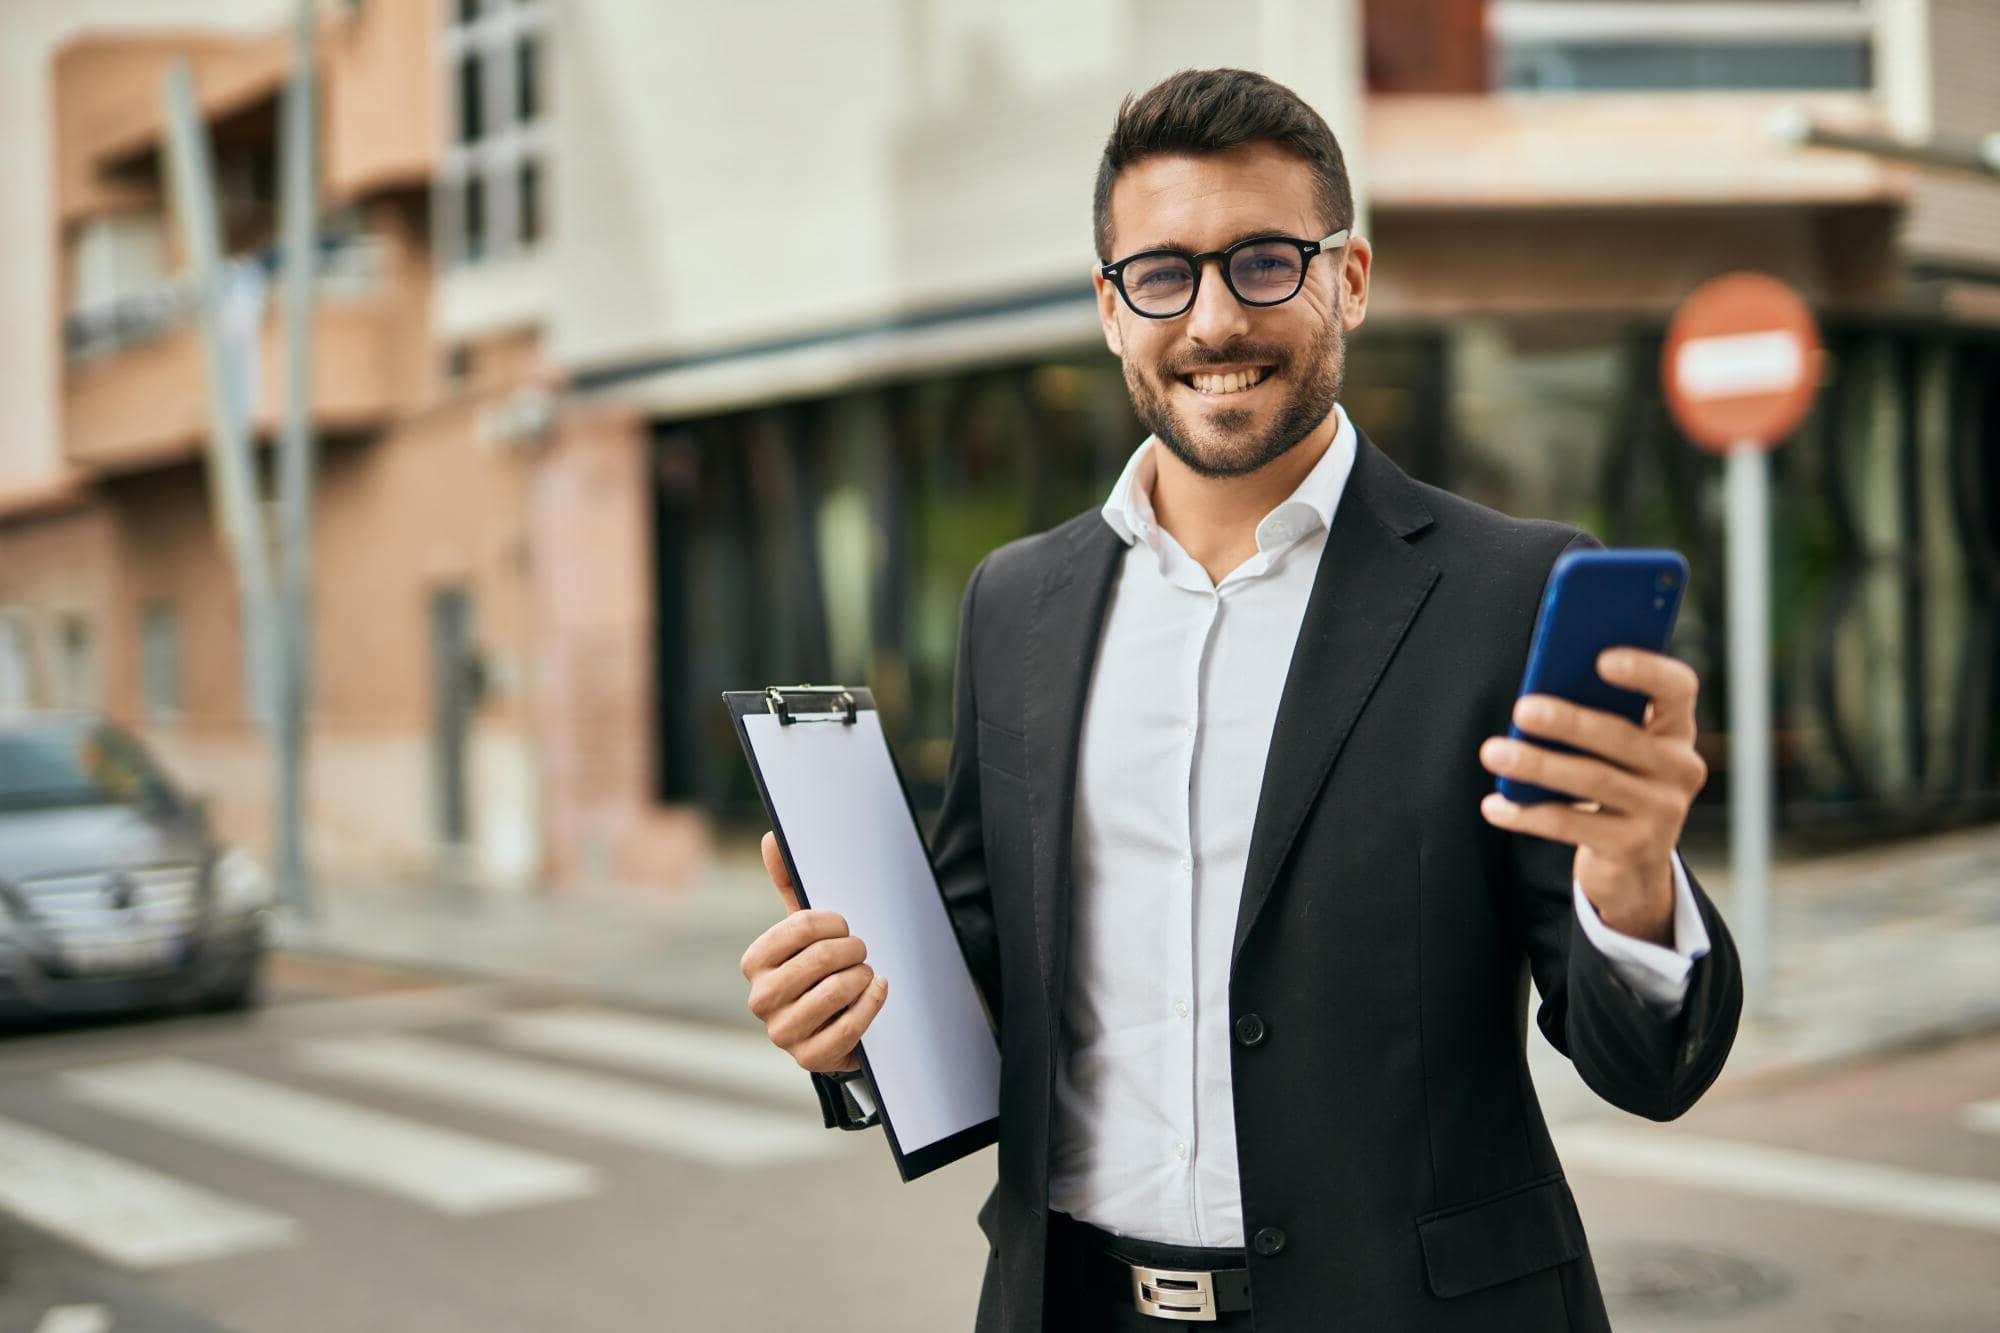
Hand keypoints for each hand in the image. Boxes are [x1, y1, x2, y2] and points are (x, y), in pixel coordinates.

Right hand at [739, 831, 887, 1073]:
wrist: (832, 1025)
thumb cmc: (817, 970)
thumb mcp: (804, 931)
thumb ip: (790, 885)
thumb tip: (772, 838)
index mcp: (754, 962)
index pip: (801, 927)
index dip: (835, 923)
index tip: (845, 926)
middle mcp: (760, 999)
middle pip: (821, 958)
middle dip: (853, 949)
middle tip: (861, 950)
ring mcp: (782, 1032)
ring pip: (837, 991)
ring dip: (863, 976)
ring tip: (866, 972)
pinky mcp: (810, 1058)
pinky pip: (851, 1025)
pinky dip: (872, 1002)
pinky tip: (879, 990)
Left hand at [1477, 650, 1707, 945]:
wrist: (1633, 864)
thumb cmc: (1611, 782)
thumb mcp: (1613, 749)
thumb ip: (1594, 714)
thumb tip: (1537, 695)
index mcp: (1675, 728)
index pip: (1677, 688)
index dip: (1646, 670)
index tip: (1601, 659)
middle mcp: (1680, 768)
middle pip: (1622, 736)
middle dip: (1569, 722)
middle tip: (1522, 710)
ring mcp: (1663, 811)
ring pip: (1594, 780)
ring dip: (1538, 765)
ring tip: (1493, 752)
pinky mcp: (1634, 848)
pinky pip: (1572, 826)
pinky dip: (1528, 815)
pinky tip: (1495, 805)